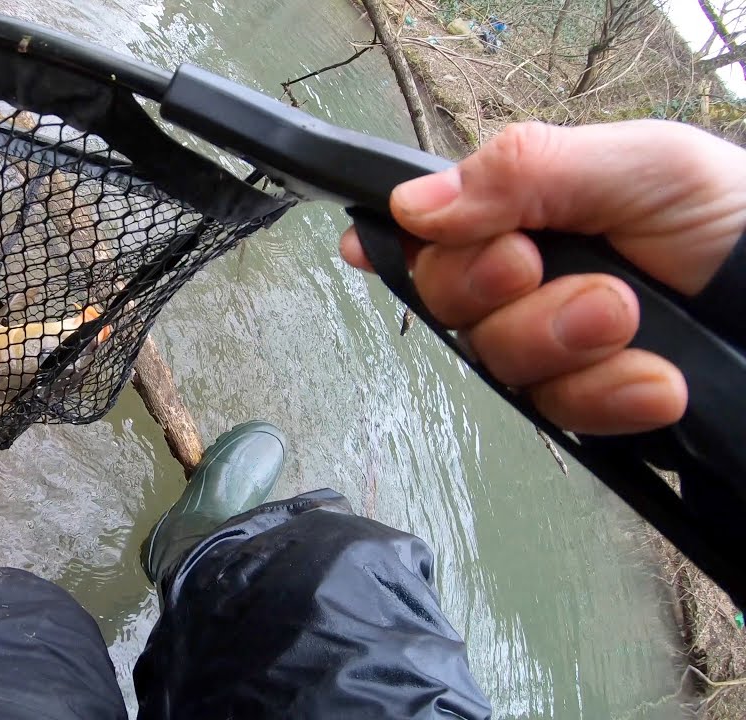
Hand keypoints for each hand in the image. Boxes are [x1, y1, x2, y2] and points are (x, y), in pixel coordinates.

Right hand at [340, 119, 745, 434]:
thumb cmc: (729, 218)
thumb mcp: (635, 164)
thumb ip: (522, 174)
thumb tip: (413, 205)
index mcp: (524, 212)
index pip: (428, 233)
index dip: (397, 247)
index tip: (372, 250)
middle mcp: (526, 282)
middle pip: (448, 302)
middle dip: (492, 289)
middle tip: (538, 266)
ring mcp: (554, 348)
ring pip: (499, 361)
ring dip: (560, 341)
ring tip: (625, 316)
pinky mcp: (588, 405)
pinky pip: (562, 415)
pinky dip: (608, 397)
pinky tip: (653, 379)